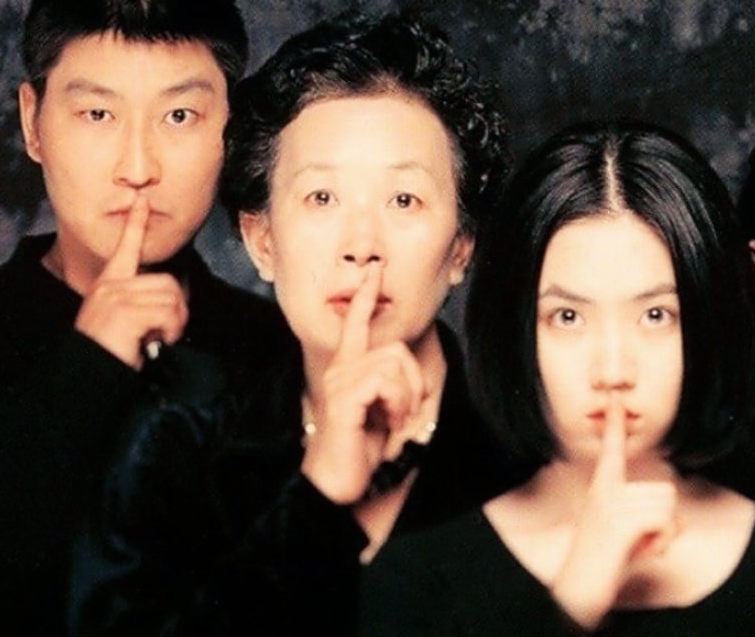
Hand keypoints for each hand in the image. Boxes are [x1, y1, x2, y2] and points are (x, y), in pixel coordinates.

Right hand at [73, 197, 187, 369]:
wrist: (86, 373)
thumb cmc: (109, 350)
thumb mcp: (123, 321)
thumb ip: (141, 303)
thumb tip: (172, 301)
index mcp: (108, 284)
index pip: (124, 247)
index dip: (136, 223)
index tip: (142, 200)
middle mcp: (111, 286)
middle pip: (170, 282)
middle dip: (176, 309)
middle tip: (163, 331)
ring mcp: (116, 297)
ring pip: (173, 298)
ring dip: (174, 323)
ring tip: (155, 337)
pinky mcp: (125, 310)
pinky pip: (169, 313)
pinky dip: (171, 331)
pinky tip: (154, 341)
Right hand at [300, 262, 427, 504]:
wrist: (340, 483)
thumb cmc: (362, 450)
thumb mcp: (385, 412)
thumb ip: (396, 387)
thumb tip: (415, 374)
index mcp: (349, 369)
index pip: (356, 323)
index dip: (367, 296)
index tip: (376, 271)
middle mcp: (340, 369)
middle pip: (396, 348)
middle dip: (414, 382)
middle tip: (404, 415)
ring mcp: (339, 382)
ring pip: (394, 364)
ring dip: (406, 398)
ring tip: (393, 422)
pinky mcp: (343, 398)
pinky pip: (385, 381)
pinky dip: (398, 404)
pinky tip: (388, 424)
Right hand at [550, 392, 678, 629]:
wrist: (577, 589)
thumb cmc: (600, 563)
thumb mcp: (618, 531)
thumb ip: (638, 515)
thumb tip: (676, 518)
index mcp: (601, 490)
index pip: (611, 452)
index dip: (615, 425)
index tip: (616, 401)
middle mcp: (605, 492)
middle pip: (664, 490)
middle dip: (665, 520)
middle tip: (644, 540)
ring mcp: (611, 506)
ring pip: (667, 505)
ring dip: (664, 533)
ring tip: (641, 547)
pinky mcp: (620, 522)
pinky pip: (665, 521)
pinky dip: (662, 542)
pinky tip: (644, 552)